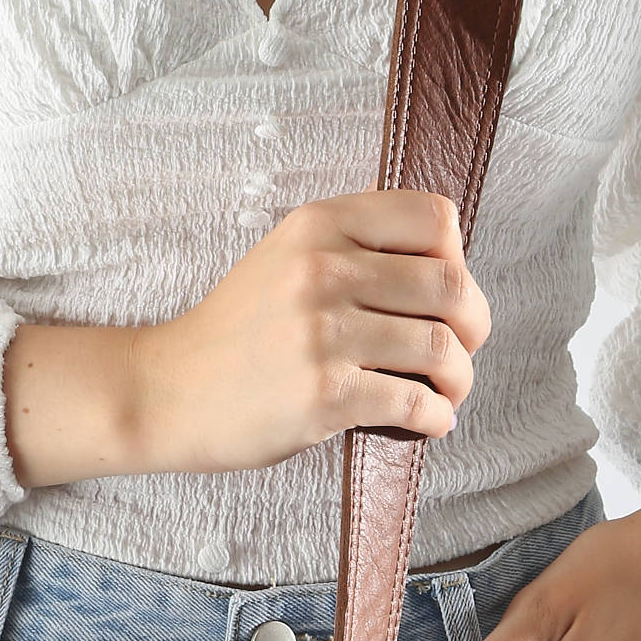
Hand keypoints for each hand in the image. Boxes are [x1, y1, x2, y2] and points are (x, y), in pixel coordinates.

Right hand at [2, 187, 490, 487]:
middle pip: (450, 286)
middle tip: (463, 350)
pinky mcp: (324, 396)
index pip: (435, 219)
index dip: (458, 257)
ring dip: (459, 379)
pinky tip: (427, 421)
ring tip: (447, 393)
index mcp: (320, 226)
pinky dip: (435, 417)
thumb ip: (352, 250)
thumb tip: (445, 271)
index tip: (444, 294)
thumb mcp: (284, 259)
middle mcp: (324, 271)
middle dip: (474, 325)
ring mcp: (324, 335)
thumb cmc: (233, 334)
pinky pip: (414, 403)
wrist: (166, 391)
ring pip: (440, 349)